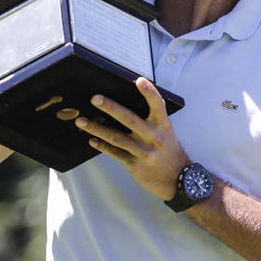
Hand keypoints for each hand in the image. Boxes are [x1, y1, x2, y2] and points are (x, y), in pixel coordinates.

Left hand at [75, 77, 189, 199]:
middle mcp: (153, 137)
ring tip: (82, 121)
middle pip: (129, 119)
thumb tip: (131, 103)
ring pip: (116, 137)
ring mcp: (143, 151)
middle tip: (95, 99)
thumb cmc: (169, 151)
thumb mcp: (166, 132)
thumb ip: (152, 119)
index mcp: (162, 125)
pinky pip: (115, 152)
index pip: (157, 105)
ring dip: (97, 128)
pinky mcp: (135, 164)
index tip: (140, 80)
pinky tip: (92, 139)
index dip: (149, 92)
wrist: (178, 180)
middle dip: (111, 108)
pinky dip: (102, 145)